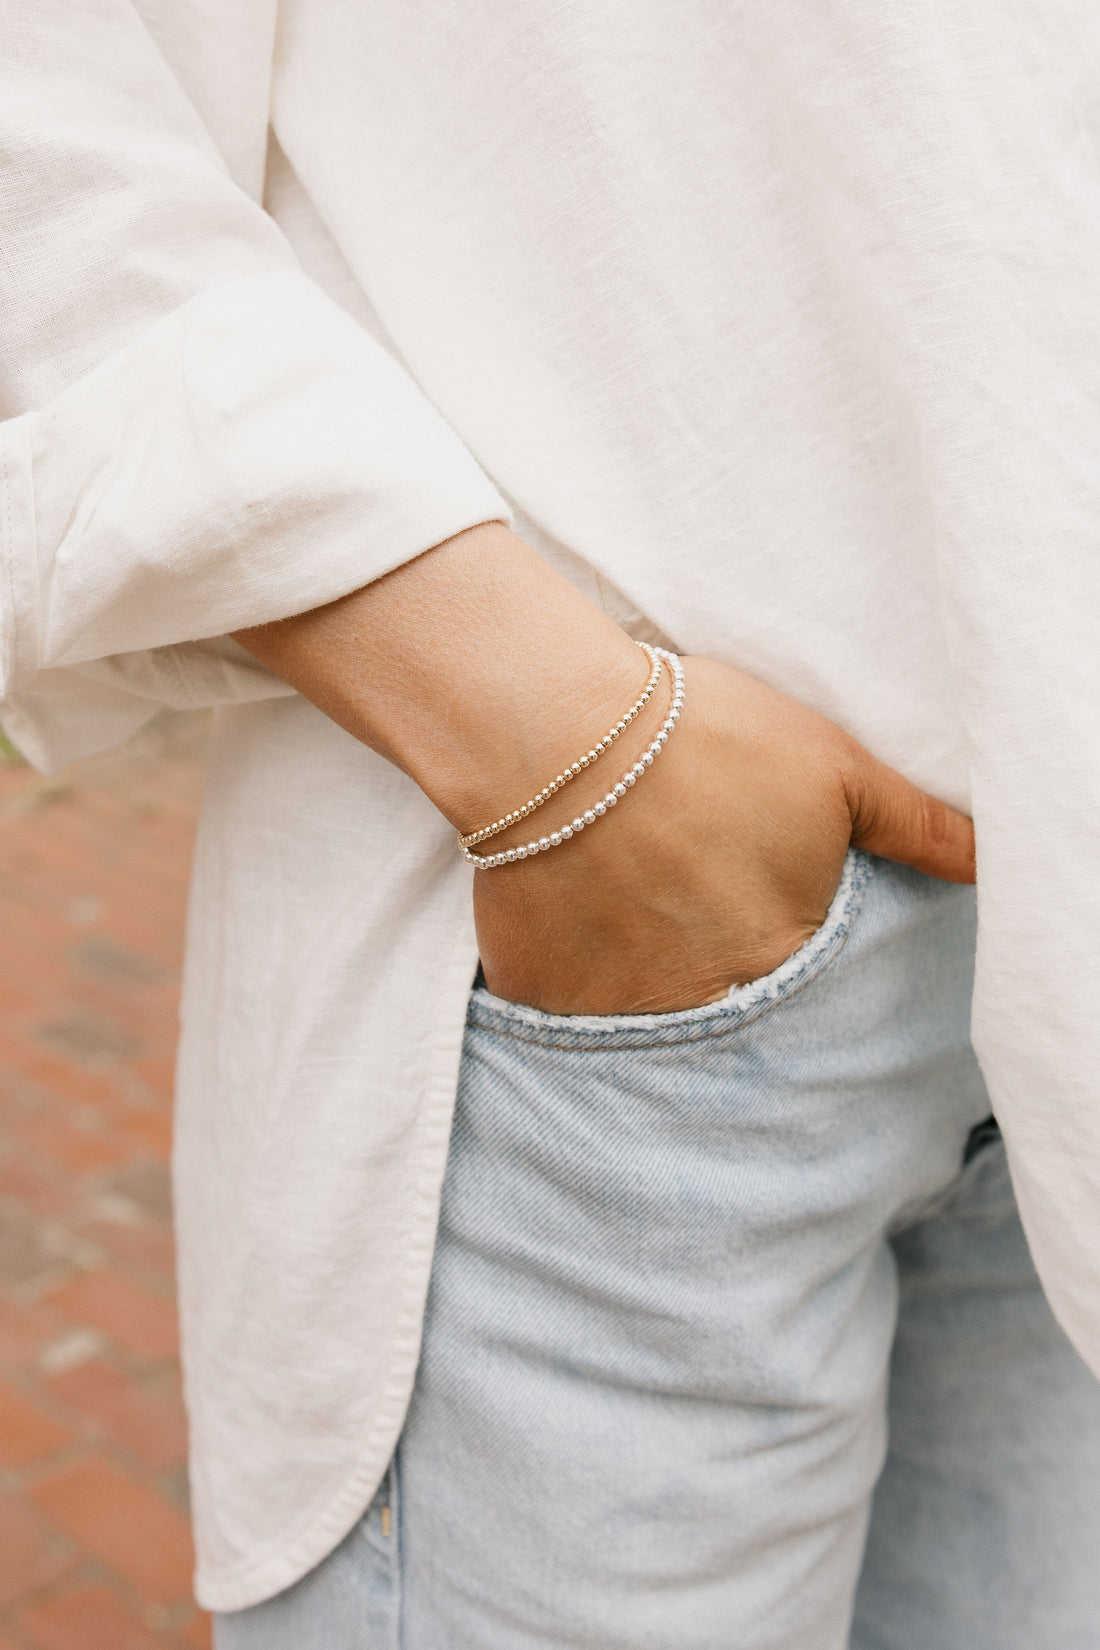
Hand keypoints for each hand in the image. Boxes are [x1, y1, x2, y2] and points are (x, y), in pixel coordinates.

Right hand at [231, 521, 973, 1018]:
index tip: (773, 932)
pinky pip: (570, 1018)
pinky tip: (583, 934)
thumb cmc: (707, 741)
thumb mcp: (837, 771)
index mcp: (782, 960)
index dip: (801, 970)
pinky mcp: (540, 997)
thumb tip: (996, 867)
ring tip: (646, 930)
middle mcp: (703, 1007)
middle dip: (730, 991)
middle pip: (731, 1022)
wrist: (558, 731)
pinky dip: (582, 990)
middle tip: (705, 931)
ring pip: (651, 1027)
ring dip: (657, 996)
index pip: (814, 1005)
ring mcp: (615, 1013)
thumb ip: (923, 830)